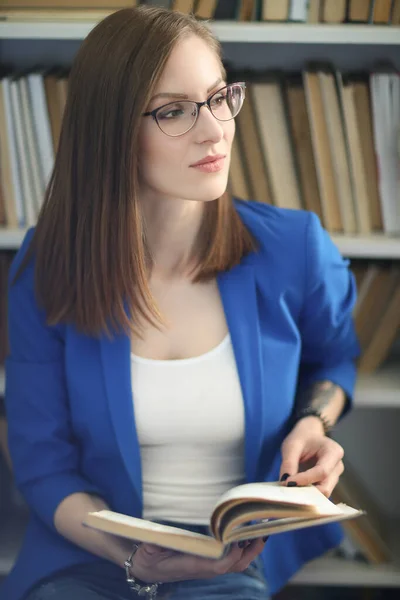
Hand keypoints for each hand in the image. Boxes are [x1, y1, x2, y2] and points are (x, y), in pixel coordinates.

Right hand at [129, 538, 265, 583]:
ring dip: (250, 549)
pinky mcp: (208, 562)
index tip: (237, 538)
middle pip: (234, 566)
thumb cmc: (148, 558)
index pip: (217, 566)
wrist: (147, 569)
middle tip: (261, 531)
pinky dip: (243, 548)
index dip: (230, 554)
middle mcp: (204, 568)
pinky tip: (246, 534)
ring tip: (260, 530)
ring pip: (236, 563)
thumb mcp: (148, 550)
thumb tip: (154, 540)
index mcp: (191, 565)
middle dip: (250, 551)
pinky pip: (231, 559)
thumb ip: (153, 545)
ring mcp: (208, 566)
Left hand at [279, 416, 343, 496]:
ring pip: (322, 494)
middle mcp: (337, 466)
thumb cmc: (302, 438)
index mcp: (333, 451)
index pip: (322, 472)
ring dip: (306, 495)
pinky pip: (318, 494)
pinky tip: (294, 491)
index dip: (305, 479)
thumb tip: (285, 483)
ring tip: (289, 491)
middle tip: (287, 491)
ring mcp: (334, 477)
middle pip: (325, 487)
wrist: (309, 436)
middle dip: (306, 492)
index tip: (287, 482)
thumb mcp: (292, 445)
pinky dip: (306, 495)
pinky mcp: (327, 484)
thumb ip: (289, 463)